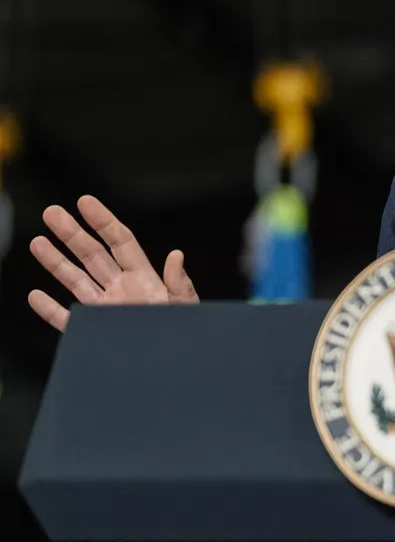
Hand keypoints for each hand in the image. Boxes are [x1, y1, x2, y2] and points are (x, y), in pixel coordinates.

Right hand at [27, 195, 197, 331]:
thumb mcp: (186, 306)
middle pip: (92, 255)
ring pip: (76, 281)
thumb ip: (179, 283)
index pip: (119, 242)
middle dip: (71, 234)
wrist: (176, 364)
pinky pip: (68, 320)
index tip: (84, 201)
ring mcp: (106, 310)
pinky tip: (36, 296)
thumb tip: (176, 256)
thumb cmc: (186, 333)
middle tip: (51, 212)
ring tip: (37, 243)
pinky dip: (50, 310)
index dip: (102, 221)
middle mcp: (122, 289)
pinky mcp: (94, 332)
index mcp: (144, 278)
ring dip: (56, 263)